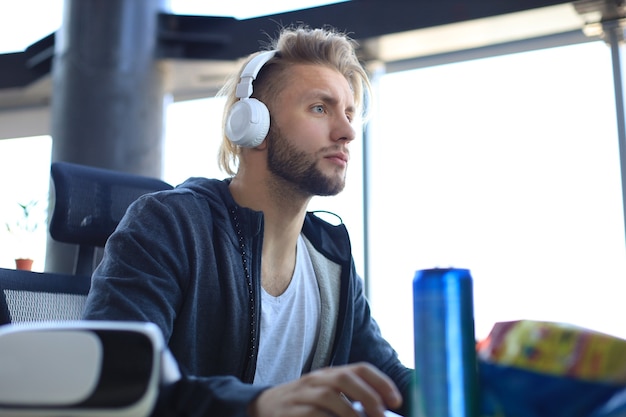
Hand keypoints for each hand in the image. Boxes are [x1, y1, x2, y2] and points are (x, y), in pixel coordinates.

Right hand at [247, 362, 401, 416]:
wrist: (262, 408)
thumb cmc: (304, 405)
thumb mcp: (328, 397)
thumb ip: (352, 402)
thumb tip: (382, 414)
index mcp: (331, 374)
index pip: (360, 368)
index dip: (381, 382)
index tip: (397, 401)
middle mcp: (317, 380)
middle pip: (344, 378)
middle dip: (368, 396)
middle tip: (381, 415)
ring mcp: (301, 395)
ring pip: (328, 396)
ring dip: (350, 413)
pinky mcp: (290, 412)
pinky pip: (312, 415)